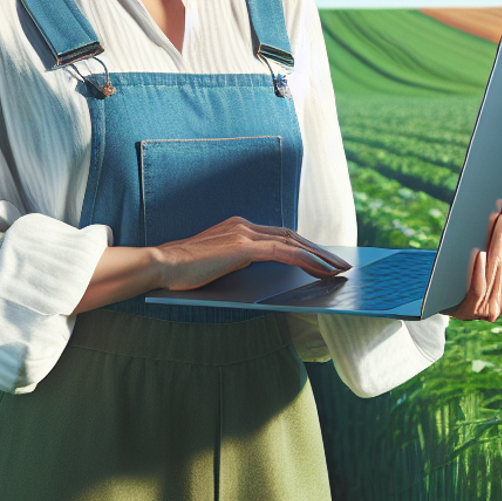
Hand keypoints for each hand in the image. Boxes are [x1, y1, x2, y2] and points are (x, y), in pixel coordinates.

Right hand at [154, 217, 351, 291]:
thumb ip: (236, 263)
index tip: (321, 257)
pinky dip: (306, 260)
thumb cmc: (184, 272)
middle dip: (319, 249)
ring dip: (319, 255)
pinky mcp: (243, 247)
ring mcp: (244, 233)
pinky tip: (320, 270)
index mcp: (238, 227)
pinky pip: (284, 252)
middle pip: (292, 235)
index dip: (303, 245)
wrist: (161, 265)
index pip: (279, 234)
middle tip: (340, 263)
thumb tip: (256, 275)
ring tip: (338, 269)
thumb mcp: (217, 264)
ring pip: (293, 242)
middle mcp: (244, 225)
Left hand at [441, 198, 501, 321]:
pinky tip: (479, 252)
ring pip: (493, 270)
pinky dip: (479, 269)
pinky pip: (477, 288)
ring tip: (498, 220)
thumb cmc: (461, 292)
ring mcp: (485, 309)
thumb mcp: (488, 285)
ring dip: (496, 243)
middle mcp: (500, 305)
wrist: (433, 309)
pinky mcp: (468, 310)